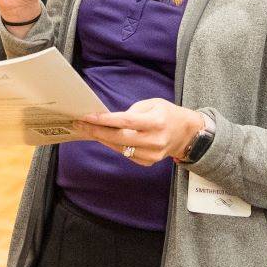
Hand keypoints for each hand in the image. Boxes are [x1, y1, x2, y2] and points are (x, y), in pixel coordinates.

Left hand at [72, 98, 205, 165]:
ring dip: (101, 139)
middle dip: (97, 131)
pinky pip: (126, 154)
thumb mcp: (154, 103)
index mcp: (156, 122)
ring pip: (120, 148)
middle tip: (80, 124)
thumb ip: (133, 111)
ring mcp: (152, 154)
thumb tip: (111, 120)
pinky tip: (103, 138)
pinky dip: (113, 146)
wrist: (187, 134)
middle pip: (119, 138)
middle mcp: (155, 140)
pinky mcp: (149, 162)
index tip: (88, 116)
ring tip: (87, 130)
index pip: (125, 122)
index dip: (105, 120)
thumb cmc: (167, 114)